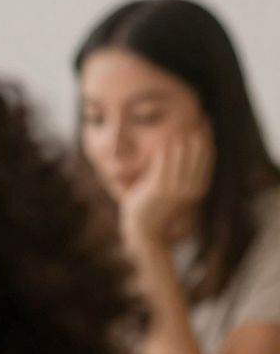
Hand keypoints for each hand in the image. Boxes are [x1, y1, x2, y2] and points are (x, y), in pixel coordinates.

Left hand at [122, 129, 210, 249]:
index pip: (207, 160)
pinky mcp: (159, 190)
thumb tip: (178, 154)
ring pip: (184, 160)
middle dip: (201, 137)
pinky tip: (168, 142)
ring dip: (185, 142)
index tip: (207, 126)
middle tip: (201, 119)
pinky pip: (165, 167)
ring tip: (185, 126)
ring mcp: (175, 190)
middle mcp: (190, 189)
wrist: (145, 233)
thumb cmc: (156, 210)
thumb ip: (179, 174)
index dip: (208, 141)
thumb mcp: (174, 192)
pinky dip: (168, 154)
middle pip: (199, 157)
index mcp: (197, 189)